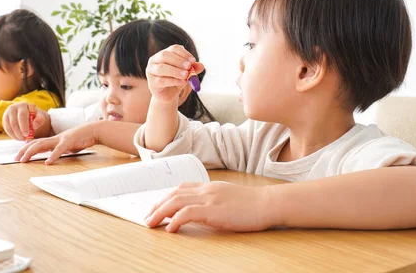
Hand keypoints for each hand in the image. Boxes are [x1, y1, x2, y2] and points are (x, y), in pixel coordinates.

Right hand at [3, 103, 51, 139]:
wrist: (27, 114)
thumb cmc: (34, 116)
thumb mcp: (39, 116)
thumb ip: (40, 120)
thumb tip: (34, 125)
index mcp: (22, 105)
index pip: (22, 116)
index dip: (24, 126)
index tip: (27, 134)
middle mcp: (13, 108)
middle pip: (14, 122)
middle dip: (19, 132)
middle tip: (24, 139)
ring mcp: (7, 114)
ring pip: (9, 127)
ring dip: (15, 135)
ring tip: (22, 139)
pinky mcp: (4, 120)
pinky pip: (6, 129)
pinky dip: (12, 135)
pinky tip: (18, 137)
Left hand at [14, 123, 95, 163]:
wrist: (92, 130)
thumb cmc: (81, 138)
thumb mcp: (67, 145)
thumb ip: (58, 150)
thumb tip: (52, 157)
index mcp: (53, 140)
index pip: (36, 143)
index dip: (26, 149)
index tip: (18, 156)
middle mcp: (54, 138)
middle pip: (35, 143)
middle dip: (24, 150)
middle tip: (16, 159)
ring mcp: (61, 139)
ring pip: (42, 144)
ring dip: (32, 152)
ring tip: (24, 159)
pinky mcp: (69, 141)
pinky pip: (59, 149)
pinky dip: (53, 155)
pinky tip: (48, 162)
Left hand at [144, 182, 271, 232]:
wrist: (267, 203)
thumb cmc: (252, 204)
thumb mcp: (228, 197)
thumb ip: (213, 200)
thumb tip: (199, 212)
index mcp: (210, 186)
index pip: (181, 187)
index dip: (166, 197)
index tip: (157, 207)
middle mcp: (206, 189)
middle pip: (174, 193)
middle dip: (157, 205)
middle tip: (148, 217)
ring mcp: (209, 199)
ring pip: (176, 201)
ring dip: (160, 212)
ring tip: (151, 223)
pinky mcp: (213, 211)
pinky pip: (187, 213)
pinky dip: (175, 220)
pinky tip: (170, 229)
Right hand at [146, 45, 203, 103]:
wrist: (169, 94)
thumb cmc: (177, 79)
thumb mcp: (187, 73)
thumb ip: (193, 69)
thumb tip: (202, 66)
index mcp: (164, 54)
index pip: (173, 49)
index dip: (184, 53)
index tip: (193, 61)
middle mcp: (155, 60)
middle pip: (165, 55)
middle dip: (178, 60)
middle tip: (189, 66)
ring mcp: (151, 71)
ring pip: (161, 68)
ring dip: (175, 71)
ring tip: (186, 75)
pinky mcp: (151, 83)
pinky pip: (162, 81)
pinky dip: (173, 81)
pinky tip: (182, 82)